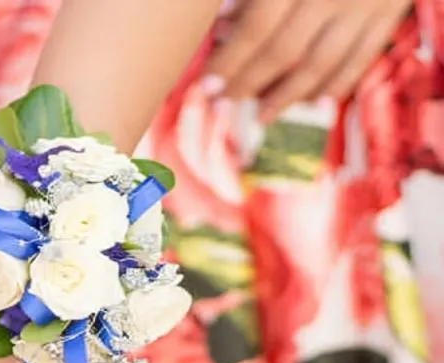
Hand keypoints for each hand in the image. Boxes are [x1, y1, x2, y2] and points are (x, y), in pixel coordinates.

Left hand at [204, 0, 412, 121]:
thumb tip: (221, 29)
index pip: (257, 27)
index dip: (230, 62)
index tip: (206, 87)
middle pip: (286, 52)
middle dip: (249, 84)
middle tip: (222, 106)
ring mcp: (366, 2)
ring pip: (321, 64)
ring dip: (286, 97)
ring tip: (261, 116)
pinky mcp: (390, 10)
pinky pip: (360, 59)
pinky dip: (334, 86)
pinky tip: (310, 104)